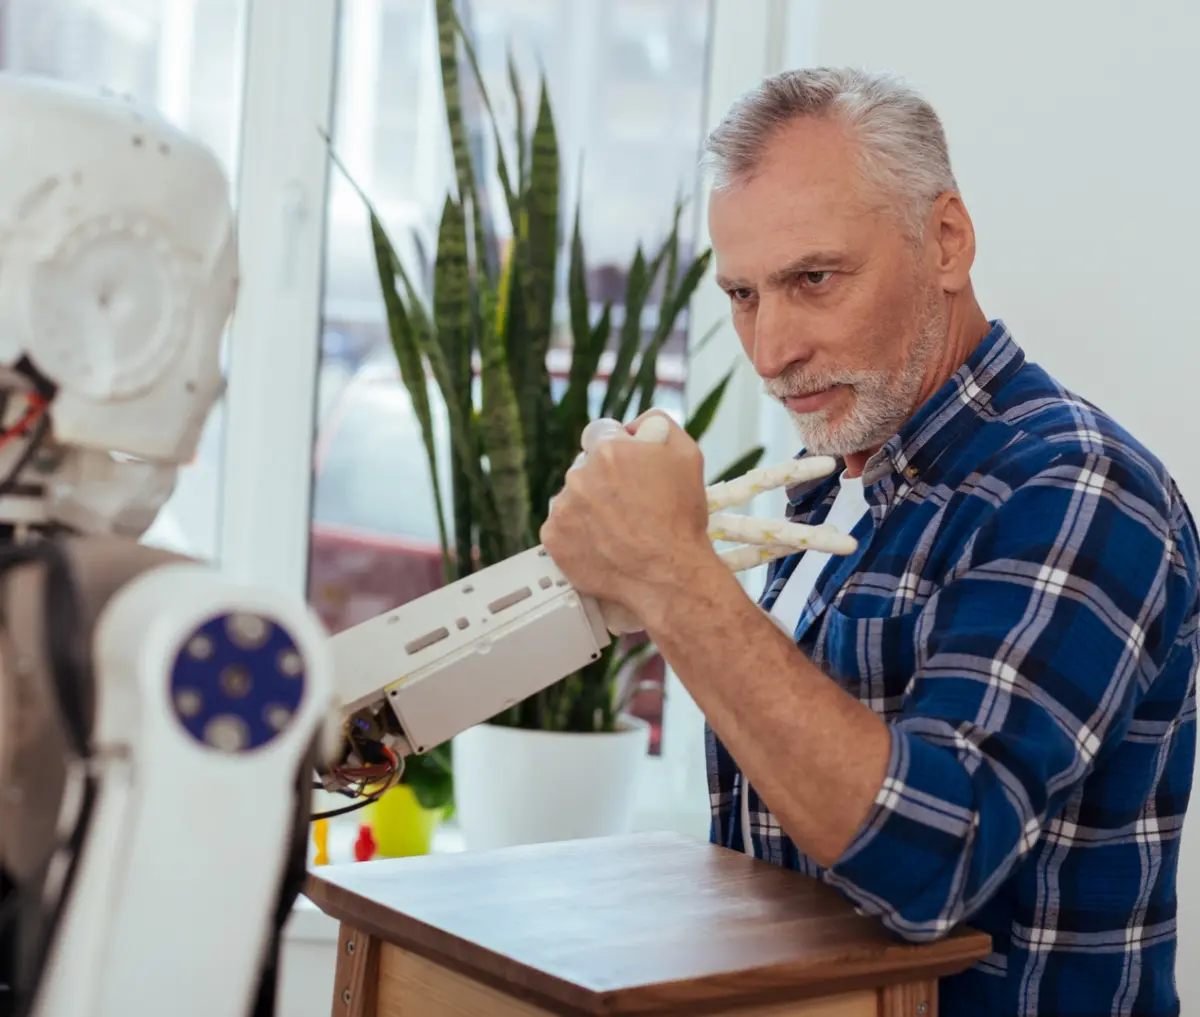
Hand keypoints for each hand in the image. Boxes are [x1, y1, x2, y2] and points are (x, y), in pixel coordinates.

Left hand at [540, 412, 715, 621]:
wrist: (668, 575)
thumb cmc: (681, 519)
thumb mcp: (688, 455)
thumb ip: (658, 425)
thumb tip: (635, 427)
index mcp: (608, 450)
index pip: (600, 433)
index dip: (616, 449)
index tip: (625, 466)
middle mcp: (579, 475)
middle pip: (586, 468)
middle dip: (604, 481)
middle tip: (629, 506)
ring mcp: (563, 509)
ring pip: (573, 498)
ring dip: (589, 508)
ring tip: (618, 530)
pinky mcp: (553, 539)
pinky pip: (561, 528)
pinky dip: (577, 535)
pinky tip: (602, 545)